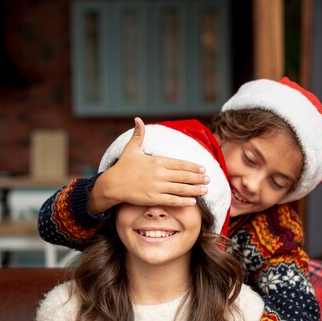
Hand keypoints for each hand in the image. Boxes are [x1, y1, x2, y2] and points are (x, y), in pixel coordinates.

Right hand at [89, 117, 209, 213]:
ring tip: (205, 191)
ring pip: (181, 189)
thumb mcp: (132, 149)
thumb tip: (138, 119)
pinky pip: (172, 200)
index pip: (180, 164)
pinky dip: (184, 201)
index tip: (203, 169)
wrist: (113, 184)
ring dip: (195, 190)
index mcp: (157, 161)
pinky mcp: (153, 198)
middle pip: (184, 176)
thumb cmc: (123, 166)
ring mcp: (157, 187)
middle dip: (198, 178)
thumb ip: (139, 134)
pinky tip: (193, 201)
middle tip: (208, 180)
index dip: (193, 167)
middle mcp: (159, 173)